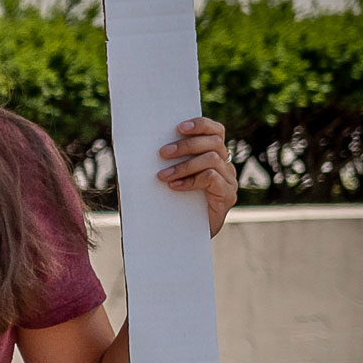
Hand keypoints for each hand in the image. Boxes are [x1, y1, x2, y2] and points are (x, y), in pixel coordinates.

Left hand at [157, 116, 236, 235]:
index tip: (178, 126)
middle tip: (162, 153)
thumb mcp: (161, 180)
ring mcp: (228, 181)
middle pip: (213, 142)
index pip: (215, 131)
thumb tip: (134, 147)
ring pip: (211, 159)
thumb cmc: (169, 203)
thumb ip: (158, 163)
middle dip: (186, 145)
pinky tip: (175, 187)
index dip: (200, 124)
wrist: (180, 237)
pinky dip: (191, 180)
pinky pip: (212, 179)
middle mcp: (224, 165)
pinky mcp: (227, 197)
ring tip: (163, 176)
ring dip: (184, 165)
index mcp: (212, 155)